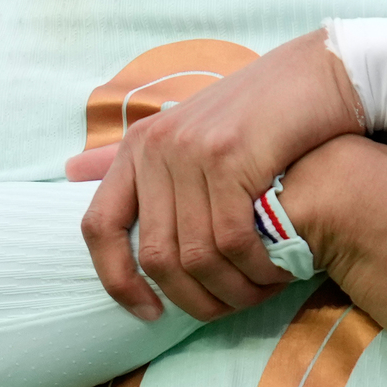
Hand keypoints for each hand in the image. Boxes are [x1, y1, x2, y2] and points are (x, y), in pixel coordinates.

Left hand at [76, 29, 363, 320]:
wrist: (317, 74)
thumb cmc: (258, 111)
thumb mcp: (188, 128)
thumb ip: (136, 157)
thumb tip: (70, 170)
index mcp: (138, 146)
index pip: (98, 226)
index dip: (115, 280)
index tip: (148, 313)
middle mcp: (155, 147)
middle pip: (153, 254)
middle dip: (190, 298)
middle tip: (225, 310)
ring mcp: (190, 151)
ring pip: (194, 254)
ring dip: (229, 289)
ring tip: (257, 293)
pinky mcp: (230, 157)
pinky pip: (230, 238)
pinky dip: (252, 267)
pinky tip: (274, 271)